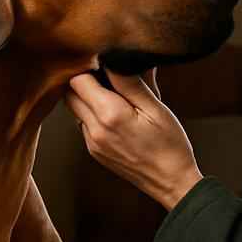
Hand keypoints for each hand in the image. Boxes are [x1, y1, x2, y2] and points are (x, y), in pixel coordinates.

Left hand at [65, 67, 203, 210]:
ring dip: (88, 97)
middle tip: (109, 76)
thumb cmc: (170, 144)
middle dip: (84, 80)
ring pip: (75, 109)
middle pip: (70, 93)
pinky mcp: (94, 152)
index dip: (89, 67)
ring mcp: (92, 143)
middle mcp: (93, 130)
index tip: (106, 64)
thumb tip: (113, 58)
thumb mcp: (155, 108)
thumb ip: (130, 82)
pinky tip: (118, 115)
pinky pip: (84, 124)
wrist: (171, 183)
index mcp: (109, 115)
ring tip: (116, 95)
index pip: (77, 80)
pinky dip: (94, 114)